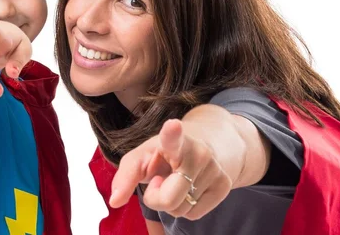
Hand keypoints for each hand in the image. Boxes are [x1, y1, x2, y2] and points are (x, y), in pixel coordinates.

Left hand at [109, 119, 231, 220]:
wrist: (204, 144)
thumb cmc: (164, 153)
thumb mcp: (141, 157)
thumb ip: (125, 176)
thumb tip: (114, 201)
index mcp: (174, 140)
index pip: (173, 138)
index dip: (172, 134)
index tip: (172, 124)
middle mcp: (199, 152)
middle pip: (169, 199)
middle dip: (155, 198)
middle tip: (158, 180)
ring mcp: (215, 169)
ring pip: (181, 209)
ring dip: (171, 203)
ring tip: (175, 181)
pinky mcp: (225, 185)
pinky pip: (194, 215)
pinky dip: (185, 207)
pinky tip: (188, 188)